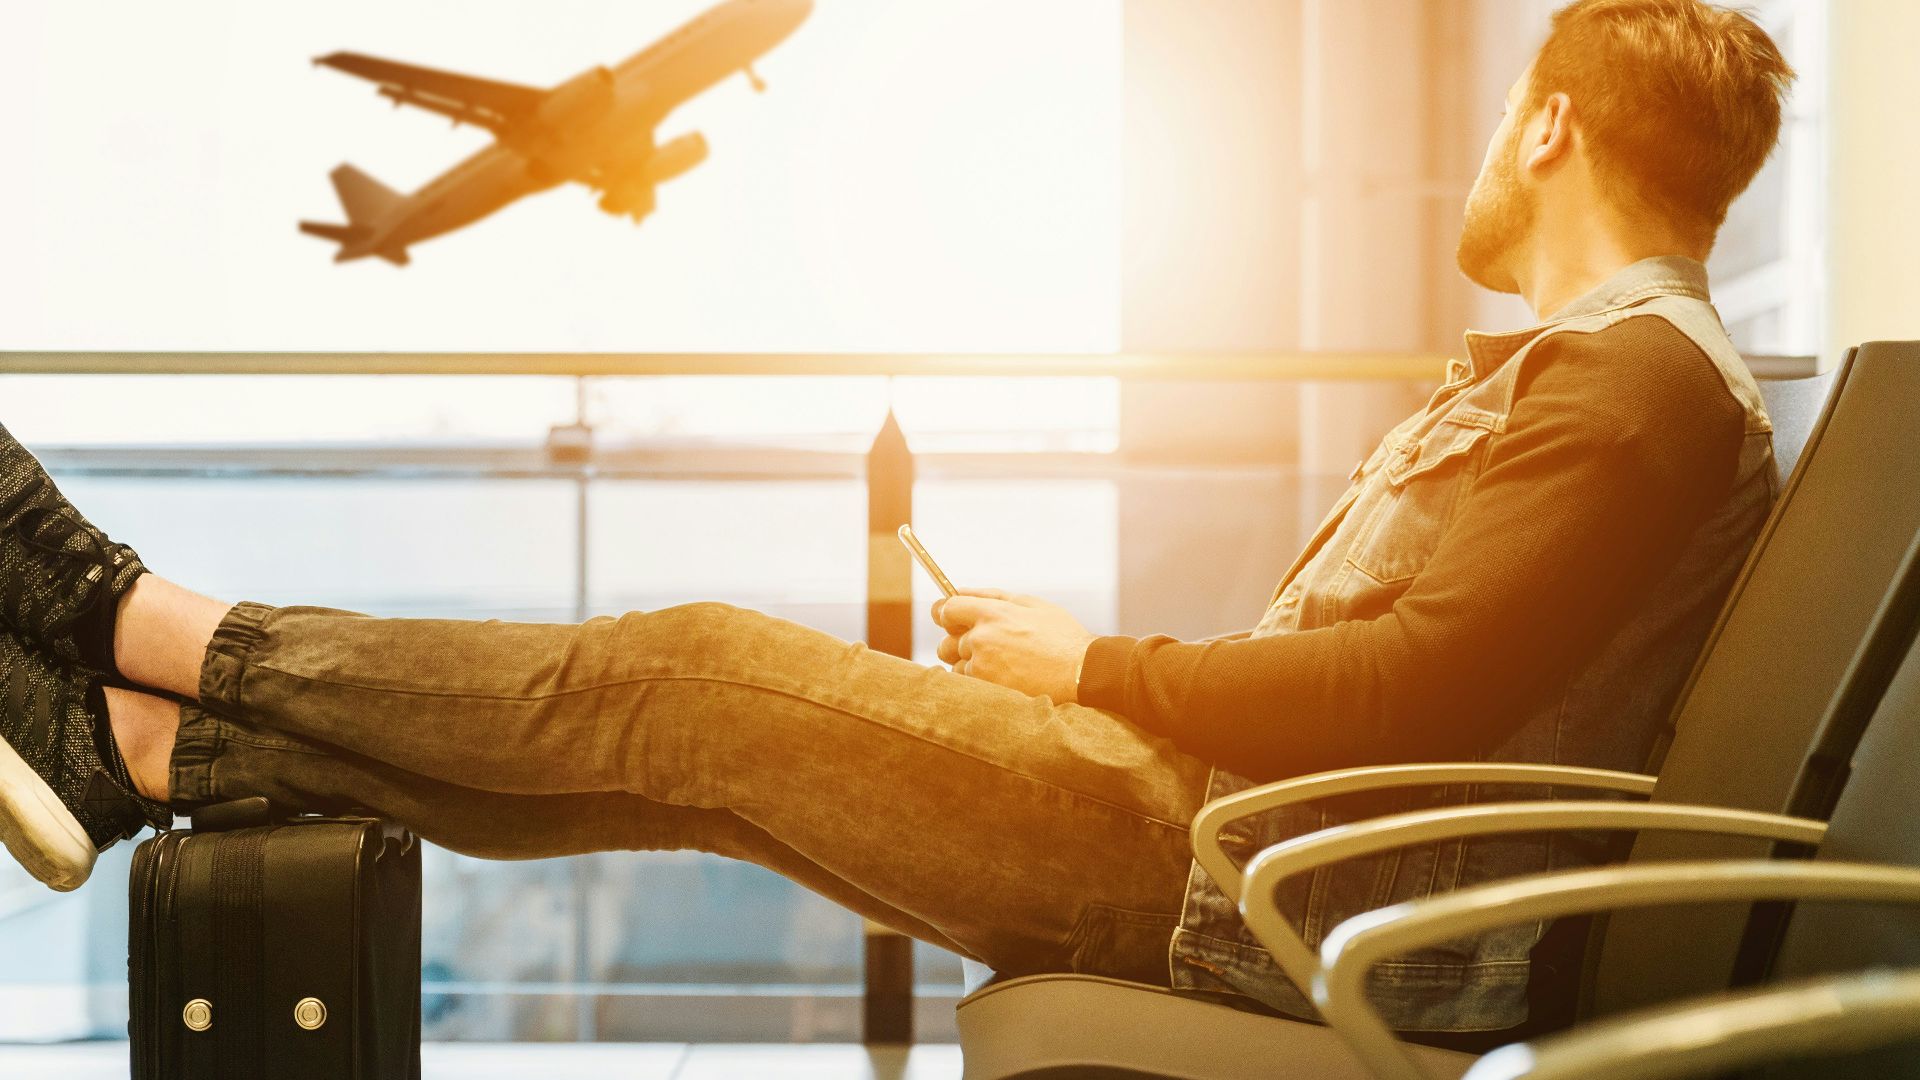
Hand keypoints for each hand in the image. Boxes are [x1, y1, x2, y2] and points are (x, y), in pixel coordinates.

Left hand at [931, 587, 1094, 703]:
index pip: (947, 610)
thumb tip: (959, 590)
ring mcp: (982, 666)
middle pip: (947, 642)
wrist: (1080, 673)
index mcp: (993, 613)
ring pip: (957, 666)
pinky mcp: (986, 689)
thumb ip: (992, 595)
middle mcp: (982, 639)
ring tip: (1002, 665)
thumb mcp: (1032, 604)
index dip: (948, 615)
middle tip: (987, 648)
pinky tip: (1005, 679)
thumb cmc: (1061, 636)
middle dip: (959, 644)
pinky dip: (979, 682)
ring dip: (970, 665)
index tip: (954, 621)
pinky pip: (968, 684)